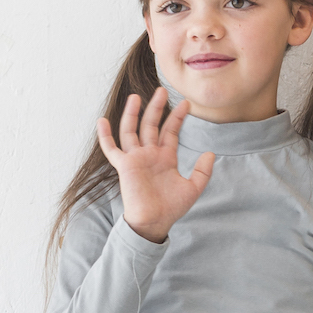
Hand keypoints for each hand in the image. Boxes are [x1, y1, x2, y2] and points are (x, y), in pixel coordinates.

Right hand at [96, 90, 214, 242]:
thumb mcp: (193, 188)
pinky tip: (102, 121)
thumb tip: (210, 153)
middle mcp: (149, 154)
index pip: (170, 132)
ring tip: (136, 97)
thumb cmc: (172, 208)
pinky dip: (105, 136)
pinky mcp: (124, 166)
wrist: (154, 222)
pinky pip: (111, 149)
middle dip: (157, 108)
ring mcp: (135, 158)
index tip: (186, 104)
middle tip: (162, 90)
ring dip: (133, 114)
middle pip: (151, 125)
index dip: (177, 117)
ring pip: (132, 130)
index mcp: (165, 158)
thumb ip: (202, 171)